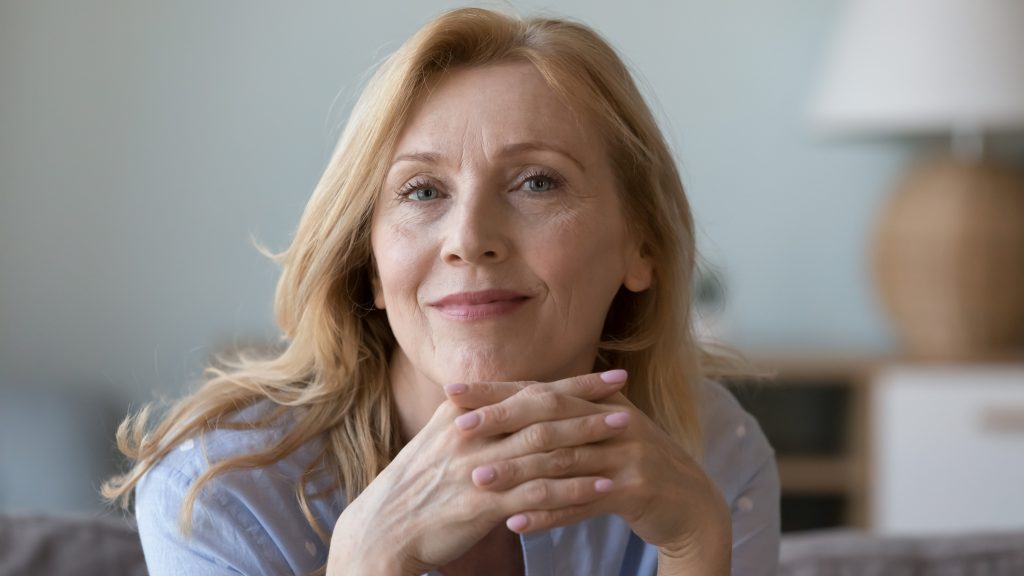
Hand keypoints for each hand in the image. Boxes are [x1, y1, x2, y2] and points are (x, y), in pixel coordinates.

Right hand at [326, 372, 630, 574]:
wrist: (382, 530)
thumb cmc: (415, 487)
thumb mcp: (440, 441)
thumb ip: (476, 421)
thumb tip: (512, 405)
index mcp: (462, 412)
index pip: (527, 390)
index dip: (571, 383)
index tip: (607, 376)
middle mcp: (471, 432)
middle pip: (540, 411)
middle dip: (587, 403)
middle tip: (626, 397)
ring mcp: (477, 466)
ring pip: (545, 447)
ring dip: (589, 439)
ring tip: (626, 434)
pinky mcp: (482, 503)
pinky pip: (538, 492)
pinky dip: (574, 488)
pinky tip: (603, 486)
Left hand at [445, 370, 731, 571]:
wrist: (693, 502)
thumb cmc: (634, 467)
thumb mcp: (604, 433)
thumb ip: (566, 417)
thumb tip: (512, 400)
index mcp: (601, 403)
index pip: (541, 390)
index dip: (498, 390)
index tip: (454, 391)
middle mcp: (615, 421)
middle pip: (550, 417)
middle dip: (502, 421)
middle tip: (459, 429)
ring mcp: (629, 454)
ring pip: (563, 461)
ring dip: (518, 471)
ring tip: (478, 479)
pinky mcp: (638, 490)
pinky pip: (584, 503)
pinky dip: (548, 513)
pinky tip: (516, 521)